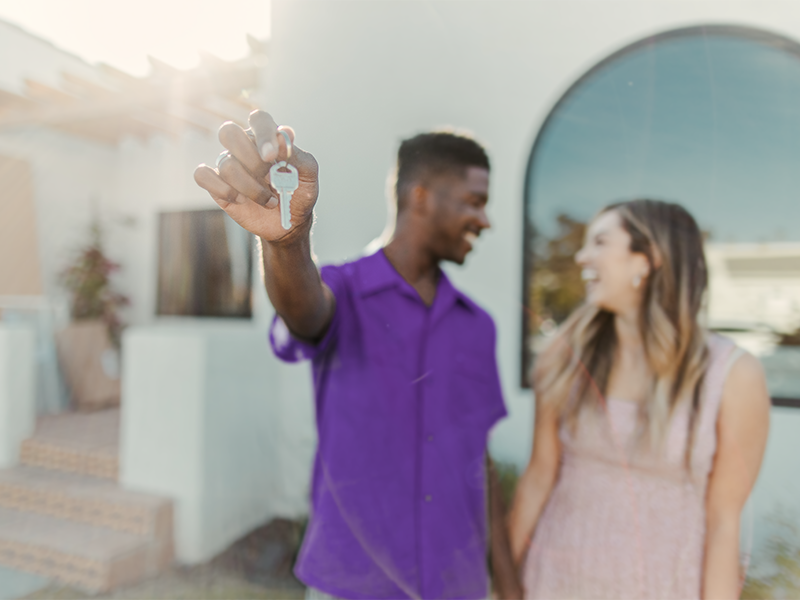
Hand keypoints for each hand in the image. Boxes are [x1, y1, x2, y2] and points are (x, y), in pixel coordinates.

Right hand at [194, 110, 318, 241]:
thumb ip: (297, 154)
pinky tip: (241, 200)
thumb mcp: (308, 174)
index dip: (262, 133)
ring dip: (250, 188)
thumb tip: (282, 135)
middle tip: (268, 177)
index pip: (259, 119)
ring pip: (226, 164)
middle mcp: (245, 147)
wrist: (289, 223)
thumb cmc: (299, 193)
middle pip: (229, 132)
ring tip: (269, 201)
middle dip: (251, 159)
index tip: (271, 156)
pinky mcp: (216, 184)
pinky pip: (202, 175)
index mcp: (267, 138)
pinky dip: (223, 189)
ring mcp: (229, 164)